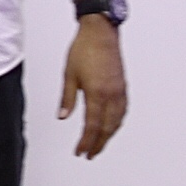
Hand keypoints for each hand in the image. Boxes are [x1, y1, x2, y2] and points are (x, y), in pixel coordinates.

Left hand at [57, 14, 127, 159]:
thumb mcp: (69, 75)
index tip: (80, 152)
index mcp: (97, 93)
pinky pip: (122, 111)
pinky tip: (112, 125)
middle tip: (90, 154)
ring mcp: (119, 91)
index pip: (92, 126)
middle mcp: (111, 94)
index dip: (86, 142)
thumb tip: (63, 116)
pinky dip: (117, 122)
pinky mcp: (123, 86)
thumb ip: (67, 99)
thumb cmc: (84, 49)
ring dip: (108, 135)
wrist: (101, 32)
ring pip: (117, 121)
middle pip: (106, 128)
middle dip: (98, 143)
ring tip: (100, 144)